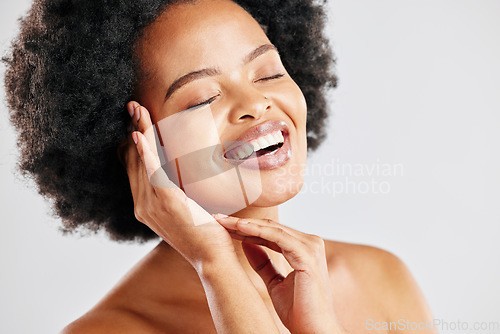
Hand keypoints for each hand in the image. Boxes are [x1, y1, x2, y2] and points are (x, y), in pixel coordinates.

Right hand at [123, 101, 236, 269]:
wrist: (213, 259)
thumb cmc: (205, 235)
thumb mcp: (186, 212)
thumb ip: (176, 195)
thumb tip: (180, 179)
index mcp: (146, 208)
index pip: (135, 169)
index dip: (135, 144)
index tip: (137, 123)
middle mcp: (142, 206)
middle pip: (134, 161)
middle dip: (134, 131)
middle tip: (133, 107)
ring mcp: (150, 205)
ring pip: (142, 160)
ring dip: (139, 131)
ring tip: (136, 109)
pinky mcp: (165, 201)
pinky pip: (151, 170)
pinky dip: (144, 150)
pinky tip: (138, 133)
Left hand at [213, 216, 345, 333]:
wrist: (313, 330)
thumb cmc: (299, 310)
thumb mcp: (274, 282)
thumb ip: (263, 263)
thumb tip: (246, 244)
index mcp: (303, 248)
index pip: (270, 232)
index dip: (245, 229)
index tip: (222, 226)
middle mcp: (310, 243)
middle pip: (270, 227)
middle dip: (241, 223)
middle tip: (216, 219)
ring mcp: (310, 247)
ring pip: (272, 229)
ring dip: (245, 224)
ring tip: (223, 222)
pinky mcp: (307, 255)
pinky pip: (277, 238)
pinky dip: (257, 231)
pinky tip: (239, 228)